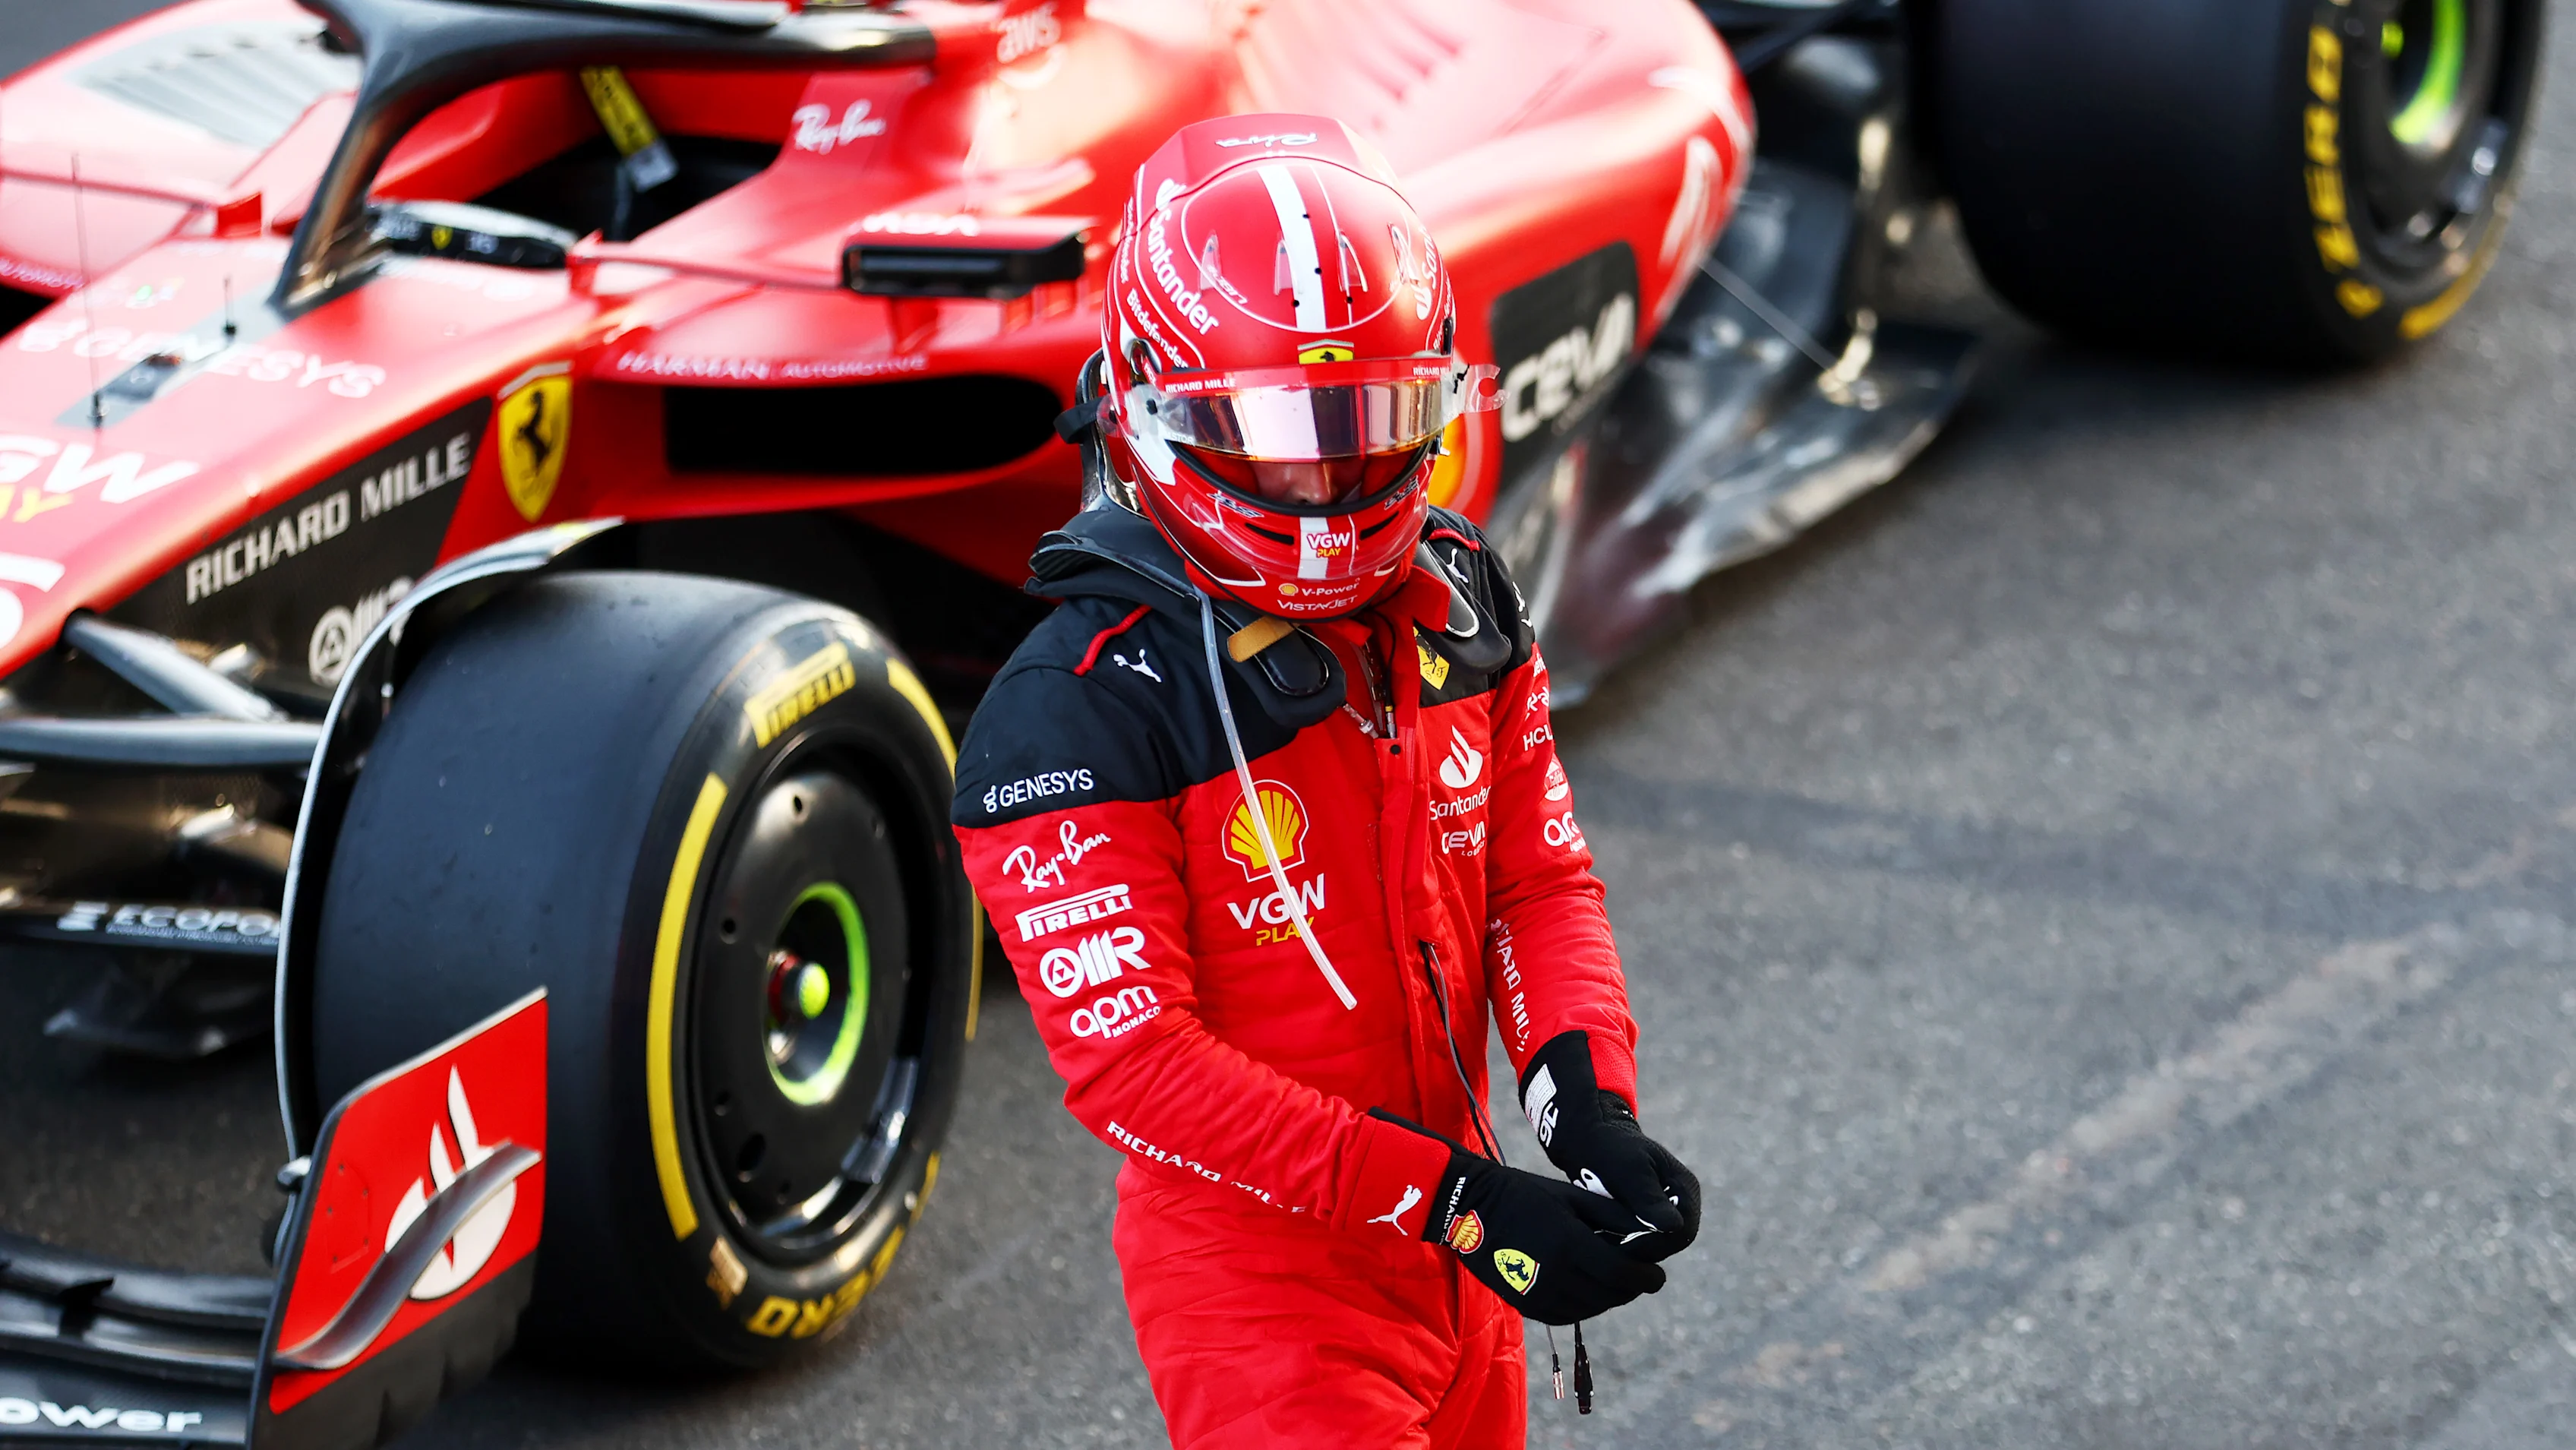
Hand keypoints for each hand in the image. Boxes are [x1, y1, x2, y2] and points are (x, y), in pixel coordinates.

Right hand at [1369, 1111, 1664, 1323]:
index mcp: (1570, 1244)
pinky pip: (1568, 1314)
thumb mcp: (1571, 1196)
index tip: (1657, 1274)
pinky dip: (1585, 1304)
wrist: (1469, 1209)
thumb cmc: (1524, 1194)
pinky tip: (1585, 1286)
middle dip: (1632, 1287)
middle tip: (1639, 1274)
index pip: (1624, 1275)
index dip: (1648, 1278)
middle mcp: (1557, 1276)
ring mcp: (1539, 1295)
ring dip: (1609, 1297)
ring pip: (1593, 1308)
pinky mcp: (1527, 1306)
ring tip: (1612, 1278)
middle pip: (1612, 1296)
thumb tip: (1650, 1230)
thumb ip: (1612, 1215)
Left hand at [1521, 1031, 1701, 1262]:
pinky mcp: (1650, 1216)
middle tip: (1611, 1250)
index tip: (1626, 1246)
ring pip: (1658, 1245)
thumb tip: (1674, 1227)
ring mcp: (1667, 1209)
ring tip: (1606, 1244)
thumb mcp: (1629, 1172)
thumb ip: (1650, 1199)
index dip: (1658, 1244)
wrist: (1589, 1140)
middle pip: (1673, 1242)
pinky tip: (1606, 1241)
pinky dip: (1628, 1243)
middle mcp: (1681, 1201)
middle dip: (1644, 1248)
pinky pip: (1645, 1240)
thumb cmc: (1609, 1149)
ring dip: (1635, 1248)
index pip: (1684, 1231)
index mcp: (1685, 1187)